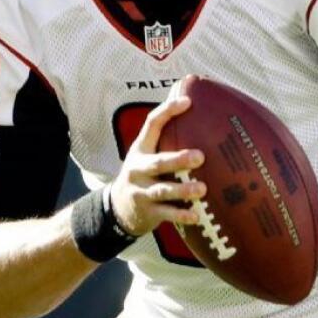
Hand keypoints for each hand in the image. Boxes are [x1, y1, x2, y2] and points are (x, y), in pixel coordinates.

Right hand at [108, 80, 206, 235]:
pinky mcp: (147, 211)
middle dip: (178, 160)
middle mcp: (138, 169)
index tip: (187, 102)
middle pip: (157, 163)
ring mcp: (141, 191)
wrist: (116, 208)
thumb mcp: (146, 155)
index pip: (151, 124)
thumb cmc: (143, 175)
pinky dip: (181, 214)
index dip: (168, 111)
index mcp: (140, 150)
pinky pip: (165, 214)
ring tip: (202, 189)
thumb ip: (167, 141)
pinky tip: (196, 215)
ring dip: (182, 190)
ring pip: (162, 190)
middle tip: (200, 156)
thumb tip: (198, 112)